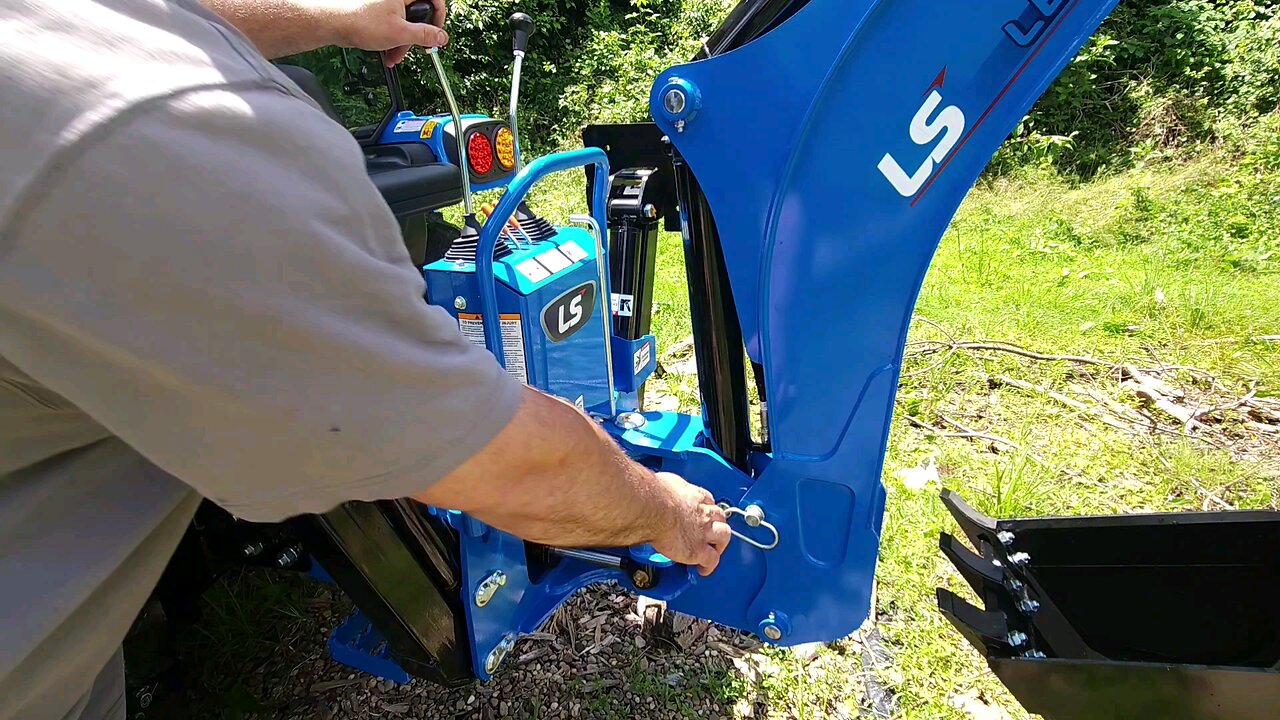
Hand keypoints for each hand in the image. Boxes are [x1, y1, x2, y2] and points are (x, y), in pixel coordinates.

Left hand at [332, 0, 449, 65]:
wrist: (334, 24)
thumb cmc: (361, 22)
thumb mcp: (400, 33)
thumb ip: (425, 35)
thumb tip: (441, 37)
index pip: (435, 0)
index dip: (439, 18)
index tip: (436, 34)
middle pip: (418, 14)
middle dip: (415, 36)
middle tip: (412, 49)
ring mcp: (386, 2)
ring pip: (405, 22)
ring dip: (403, 41)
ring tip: (394, 55)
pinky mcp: (377, 10)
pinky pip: (393, 24)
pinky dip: (392, 38)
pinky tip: (387, 50)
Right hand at [650, 472, 731, 575]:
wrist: (652, 508)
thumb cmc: (653, 495)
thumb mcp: (663, 483)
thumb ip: (664, 489)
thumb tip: (654, 489)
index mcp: (694, 495)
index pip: (708, 501)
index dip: (706, 508)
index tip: (701, 512)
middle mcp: (702, 513)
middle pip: (720, 518)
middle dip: (717, 524)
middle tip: (711, 531)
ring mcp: (703, 532)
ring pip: (723, 537)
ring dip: (719, 543)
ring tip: (712, 550)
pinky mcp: (697, 550)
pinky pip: (711, 560)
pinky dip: (709, 566)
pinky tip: (703, 569)